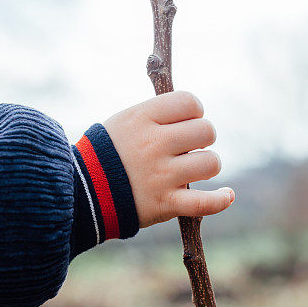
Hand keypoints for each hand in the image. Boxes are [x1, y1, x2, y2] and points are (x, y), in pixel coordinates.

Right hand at [104, 91, 234, 227]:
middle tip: (187, 148)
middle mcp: (154, 144)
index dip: (194, 112)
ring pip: (211, 163)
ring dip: (207, 166)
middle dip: (203, 139)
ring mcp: (161, 175)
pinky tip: (226, 195)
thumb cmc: (105, 155)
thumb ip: (156, 112)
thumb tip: (192, 107)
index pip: (190, 102)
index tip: (185, 122)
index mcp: (143, 118)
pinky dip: (220, 200)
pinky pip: (205, 203)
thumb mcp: (124, 121)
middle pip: (207, 131)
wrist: (81, 194)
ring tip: (192, 170)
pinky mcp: (165, 204)